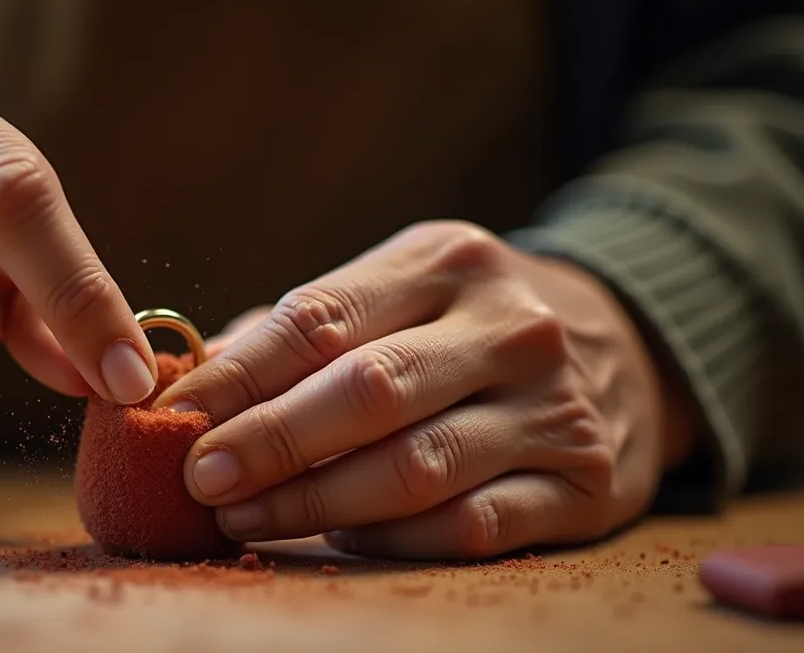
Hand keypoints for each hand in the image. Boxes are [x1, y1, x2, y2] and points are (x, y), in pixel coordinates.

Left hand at [155, 221, 694, 559]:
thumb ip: (306, 330)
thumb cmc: (469, 323)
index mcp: (446, 262)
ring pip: (416, 468)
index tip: (174, 414)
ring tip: (243, 516)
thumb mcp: (402, 290)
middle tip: (199, 476)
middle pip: (369, 391)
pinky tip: (340, 540)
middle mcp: (510, 327)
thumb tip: (195, 381)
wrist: (629, 347)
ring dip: (316, 503)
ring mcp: (553, 408)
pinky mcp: (583, 486)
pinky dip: (394, 540)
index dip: (239, 373)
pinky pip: (472, 526)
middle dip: (271, 442)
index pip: (322, 319)